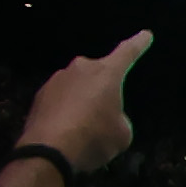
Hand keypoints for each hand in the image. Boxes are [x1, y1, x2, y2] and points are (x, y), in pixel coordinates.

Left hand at [14, 35, 150, 180]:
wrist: (48, 151)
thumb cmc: (94, 138)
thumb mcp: (122, 134)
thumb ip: (119, 118)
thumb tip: (109, 117)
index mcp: (107, 73)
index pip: (127, 52)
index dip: (138, 44)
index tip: (145, 35)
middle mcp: (81, 69)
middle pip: (98, 71)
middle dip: (103, 84)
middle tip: (107, 106)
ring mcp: (57, 80)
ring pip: (77, 85)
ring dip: (83, 97)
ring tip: (84, 124)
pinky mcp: (40, 95)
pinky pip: (60, 98)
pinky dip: (66, 108)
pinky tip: (67, 128)